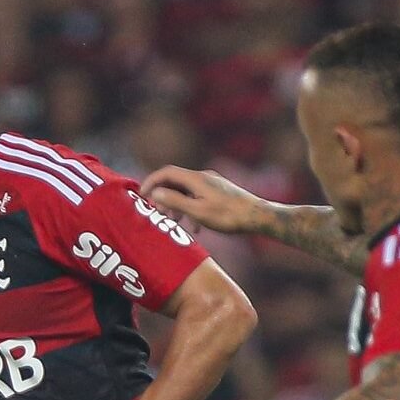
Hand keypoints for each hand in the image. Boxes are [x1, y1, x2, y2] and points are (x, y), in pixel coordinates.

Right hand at [138, 166, 269, 235]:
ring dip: (177, 204)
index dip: (151, 181)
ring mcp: (212, 184)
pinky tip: (196, 227)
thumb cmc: (228, 216)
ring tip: (174, 222)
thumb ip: (175, 201)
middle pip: (175, 181)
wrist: (257, 216)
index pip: (166, 172)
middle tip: (157, 213)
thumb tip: (156, 193)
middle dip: (163, 196)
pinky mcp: (220, 192)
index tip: (141, 195)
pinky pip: (198, 197)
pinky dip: (191, 209)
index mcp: (196, 179)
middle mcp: (203, 177)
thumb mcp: (198, 211)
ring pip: (187, 191)